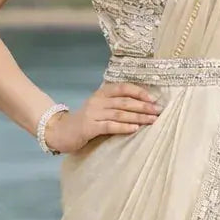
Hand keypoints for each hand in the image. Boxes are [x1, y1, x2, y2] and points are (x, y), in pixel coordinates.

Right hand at [44, 82, 160, 152]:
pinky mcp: (89, 127)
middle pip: (124, 101)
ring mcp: (93, 114)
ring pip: (119, 113)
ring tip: (151, 120)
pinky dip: (124, 127)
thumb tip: (142, 106)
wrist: (61, 131)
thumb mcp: (100, 108)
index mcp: (101, 94)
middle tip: (158, 111)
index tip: (153, 99)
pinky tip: (135, 128)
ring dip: (138, 117)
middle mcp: (97, 101)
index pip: (123, 88)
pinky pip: (109, 126)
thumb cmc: (86, 121)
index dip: (139, 92)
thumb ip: (115, 105)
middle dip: (143, 106)